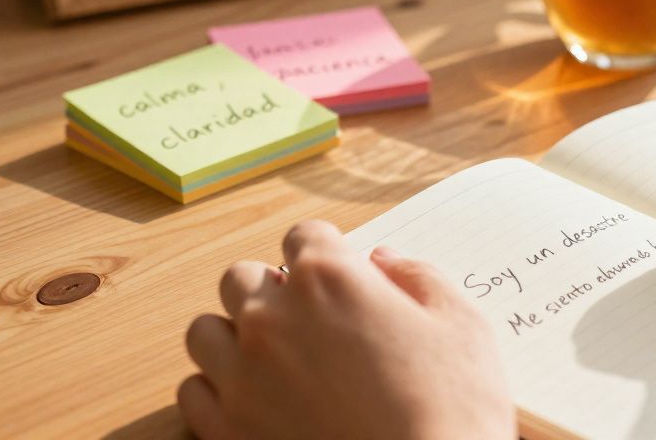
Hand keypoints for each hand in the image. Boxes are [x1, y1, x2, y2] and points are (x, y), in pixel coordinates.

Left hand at [178, 220, 514, 439]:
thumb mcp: (462, 324)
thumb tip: (384, 262)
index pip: (305, 236)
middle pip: (241, 277)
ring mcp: (241, 376)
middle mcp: (273, 318)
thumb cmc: (451, 408)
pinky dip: (217, 389)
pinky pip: (193, 391)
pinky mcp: (227, 430)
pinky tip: (255, 400)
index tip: (345, 277)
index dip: (329, 253)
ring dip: (235, 335)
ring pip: (205, 331)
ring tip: (274, 359)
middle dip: (272, 289)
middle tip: (310, 319)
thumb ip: (418, 277)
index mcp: (330, 279)